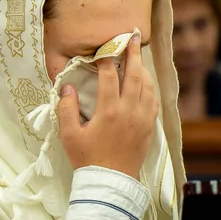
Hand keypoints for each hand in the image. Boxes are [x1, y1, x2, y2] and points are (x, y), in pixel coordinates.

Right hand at [58, 33, 158, 178]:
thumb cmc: (87, 158)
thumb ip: (66, 108)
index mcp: (109, 111)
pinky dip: (150, 87)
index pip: (109, 76)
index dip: (106, 58)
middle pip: (134, 75)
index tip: (104, 47)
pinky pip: (153, 101)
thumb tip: (67, 86)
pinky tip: (145, 82)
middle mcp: (129, 111)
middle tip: (132, 36)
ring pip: (147, 86)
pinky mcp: (149, 127)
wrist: (109, 183)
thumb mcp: (69, 135)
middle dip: (133, 53)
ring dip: (143, 68)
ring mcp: (142, 119)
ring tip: (138, 56)